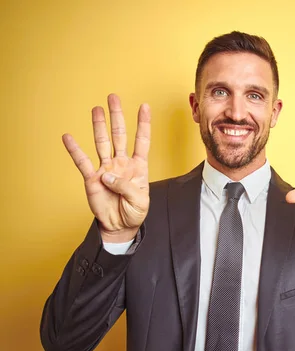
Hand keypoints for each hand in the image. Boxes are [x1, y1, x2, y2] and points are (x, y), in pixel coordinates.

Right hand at [63, 94, 150, 242]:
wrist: (120, 226)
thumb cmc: (134, 212)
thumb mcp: (139, 201)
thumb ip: (126, 187)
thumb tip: (107, 175)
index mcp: (138, 167)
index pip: (142, 141)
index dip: (143, 124)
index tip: (145, 106)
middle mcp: (122, 163)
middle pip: (119, 135)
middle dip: (117, 116)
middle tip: (113, 97)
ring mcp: (106, 169)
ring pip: (102, 143)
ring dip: (99, 125)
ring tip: (96, 109)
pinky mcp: (91, 179)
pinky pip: (82, 162)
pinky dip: (75, 150)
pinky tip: (68, 137)